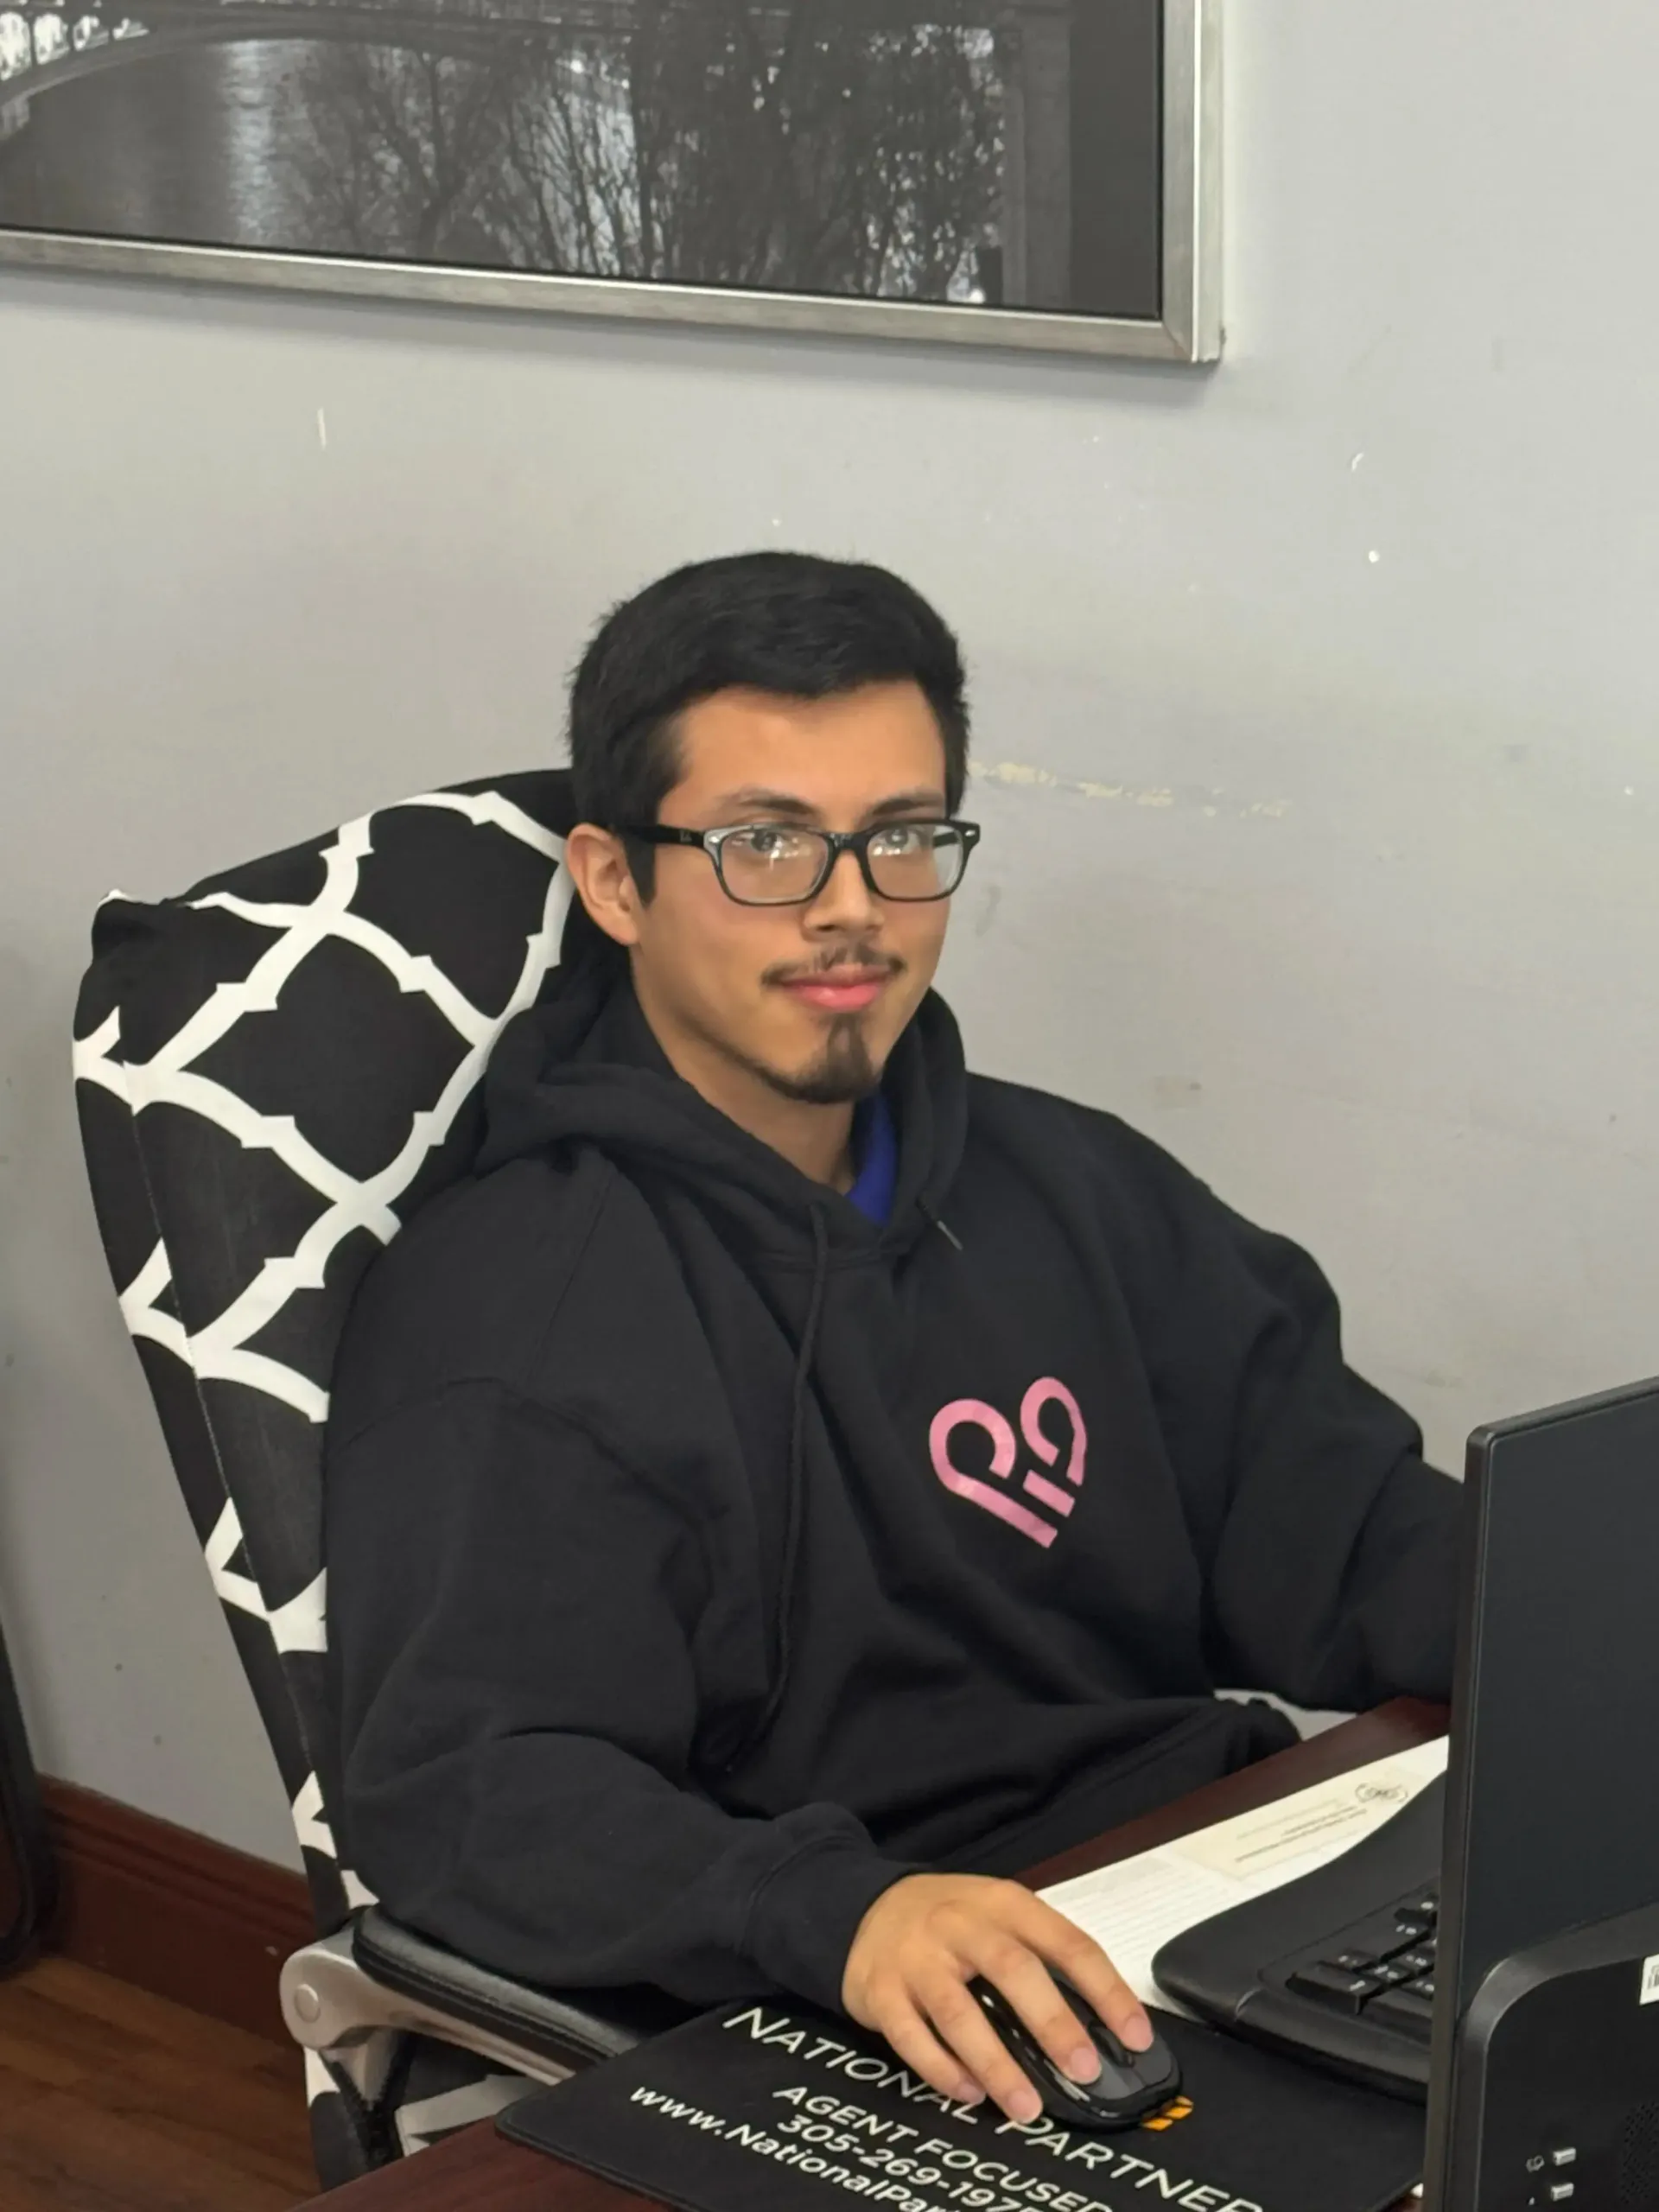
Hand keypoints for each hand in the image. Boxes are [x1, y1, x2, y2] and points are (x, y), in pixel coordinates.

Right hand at [840, 1873, 1151, 2124]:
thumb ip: (1040, 1958)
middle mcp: (959, 1924)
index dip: (1105, 1989)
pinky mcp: (881, 1991)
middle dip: (1052, 2023)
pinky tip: (970, 2094)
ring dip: (997, 2064)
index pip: (1065, 1942)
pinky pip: (911, 2037)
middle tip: (1084, 2069)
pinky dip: (942, 2070)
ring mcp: (916, 1957)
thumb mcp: (998, 1916)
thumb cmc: (951, 1921)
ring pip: (959, 2013)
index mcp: (1003, 1904)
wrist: (867, 1907)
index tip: (1136, 2035)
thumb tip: (1099, 2028)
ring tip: (1028, 2107)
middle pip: (1013, 1970)